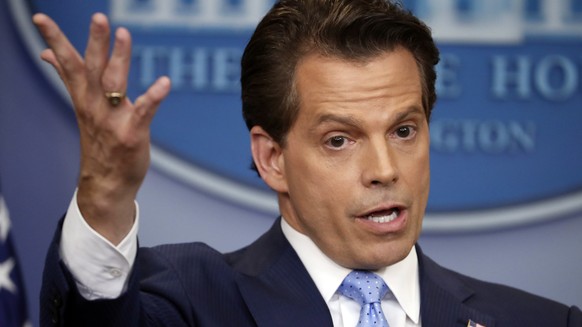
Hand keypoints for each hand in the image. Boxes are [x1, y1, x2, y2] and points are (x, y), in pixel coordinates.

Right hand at [33, 13, 170, 243]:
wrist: (106, 184)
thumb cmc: (99, 140)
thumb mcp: (82, 106)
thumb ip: (69, 78)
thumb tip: (48, 55)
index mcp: (83, 97)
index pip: (67, 63)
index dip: (55, 40)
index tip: (41, 18)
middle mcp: (94, 106)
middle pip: (92, 68)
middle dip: (95, 42)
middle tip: (99, 17)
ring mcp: (112, 120)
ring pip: (115, 84)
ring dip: (120, 59)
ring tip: (124, 34)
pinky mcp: (132, 134)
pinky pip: (143, 112)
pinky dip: (154, 97)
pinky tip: (165, 82)